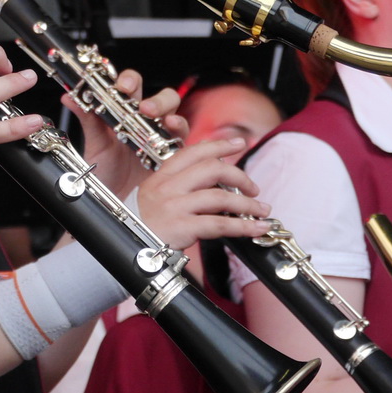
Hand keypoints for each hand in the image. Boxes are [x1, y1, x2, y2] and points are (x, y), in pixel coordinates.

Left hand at [67, 69, 187, 197]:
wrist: (113, 202)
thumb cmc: (104, 173)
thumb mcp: (94, 145)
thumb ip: (86, 119)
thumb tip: (68, 97)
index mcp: (125, 113)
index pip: (131, 87)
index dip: (128, 80)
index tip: (120, 85)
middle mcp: (146, 121)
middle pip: (158, 95)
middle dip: (152, 96)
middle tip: (141, 106)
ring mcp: (161, 135)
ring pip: (173, 110)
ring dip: (165, 108)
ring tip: (152, 114)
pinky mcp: (173, 151)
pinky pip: (182, 135)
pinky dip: (179, 127)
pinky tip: (171, 127)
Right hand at [132, 137, 271, 250]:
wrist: (129, 249)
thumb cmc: (147, 224)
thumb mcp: (156, 194)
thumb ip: (180, 179)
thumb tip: (212, 165)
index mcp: (162, 176)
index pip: (193, 152)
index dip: (219, 145)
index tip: (239, 142)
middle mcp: (167, 187)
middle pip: (212, 169)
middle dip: (240, 176)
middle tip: (254, 189)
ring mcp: (174, 206)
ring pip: (220, 197)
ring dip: (247, 204)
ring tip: (261, 210)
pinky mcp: (181, 227)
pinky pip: (219, 224)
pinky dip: (243, 226)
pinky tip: (256, 228)